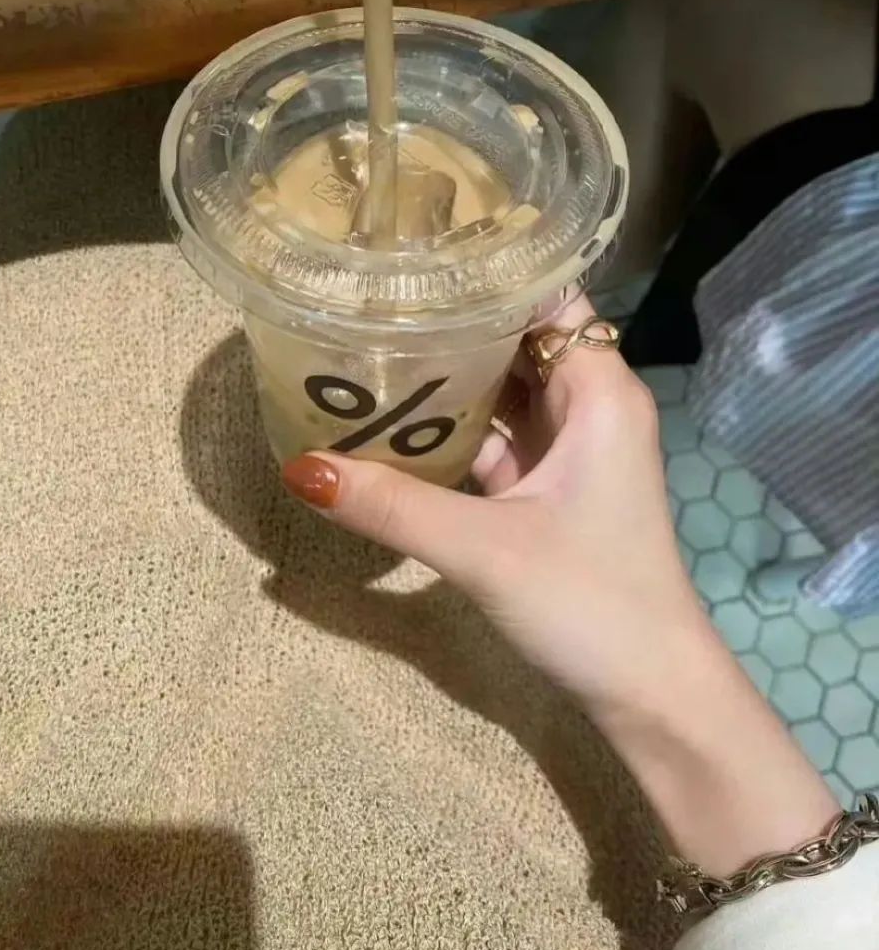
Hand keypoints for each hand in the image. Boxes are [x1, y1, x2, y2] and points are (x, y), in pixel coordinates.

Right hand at [282, 295, 837, 874]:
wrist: (652, 693)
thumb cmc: (591, 601)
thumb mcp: (484, 547)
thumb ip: (391, 505)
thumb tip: (297, 469)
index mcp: (598, 392)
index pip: (544, 296)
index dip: (484, 271)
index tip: (410, 256)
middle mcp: (588, 407)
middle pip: (514, 340)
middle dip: (448, 324)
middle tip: (366, 300)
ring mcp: (568, 452)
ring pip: (500, 394)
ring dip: (443, 382)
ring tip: (365, 350)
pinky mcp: (548, 493)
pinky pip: (493, 442)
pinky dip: (449, 433)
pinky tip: (391, 426)